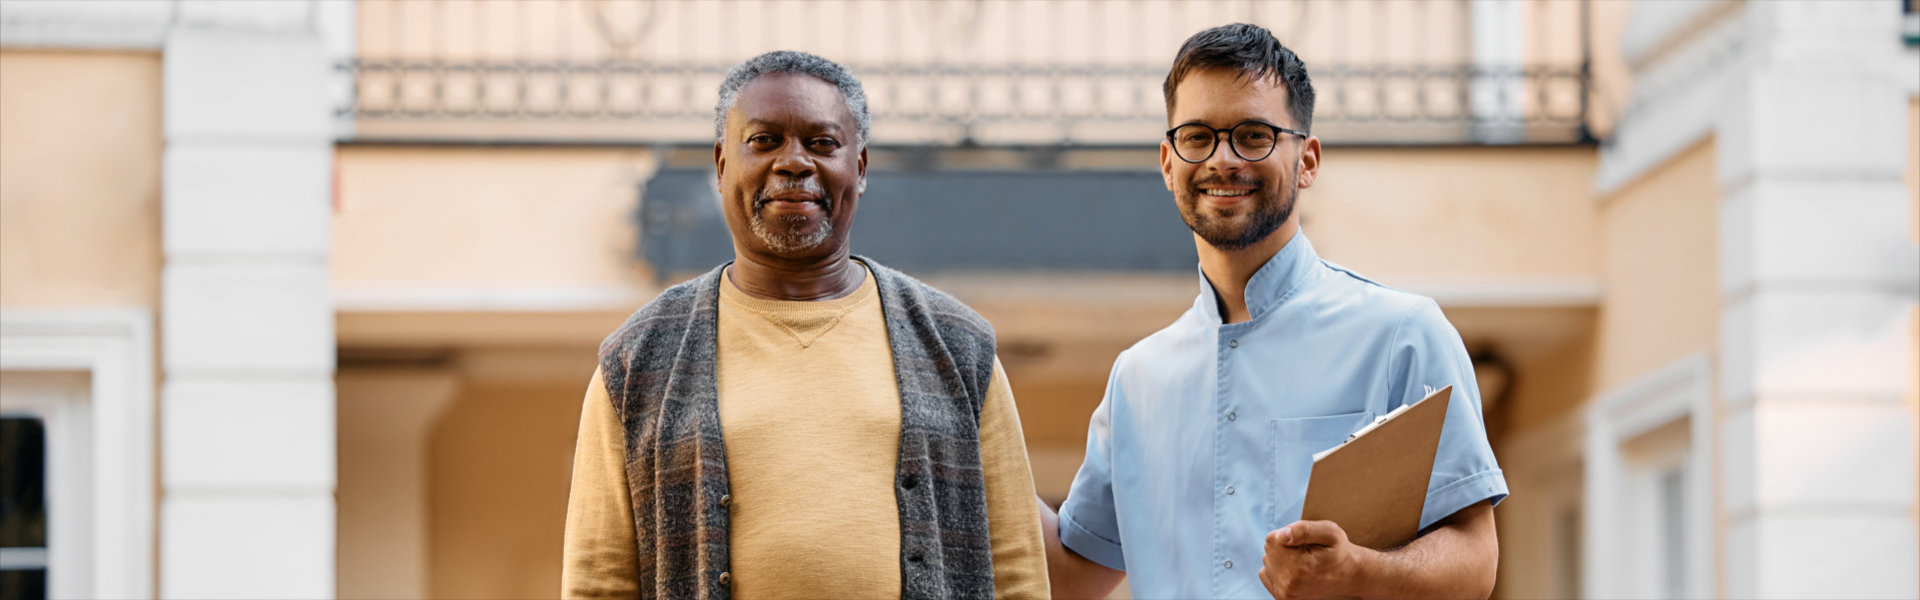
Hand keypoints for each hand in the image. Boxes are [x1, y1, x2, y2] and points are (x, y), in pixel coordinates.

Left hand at [1257, 520, 1373, 598]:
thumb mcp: (1329, 532)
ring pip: (1267, 561)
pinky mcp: (1282, 598)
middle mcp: (1290, 585)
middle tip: (1308, 553)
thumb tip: (1280, 536)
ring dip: (1282, 558)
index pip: (1273, 539)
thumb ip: (1303, 529)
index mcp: (1300, 568)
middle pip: (1269, 550)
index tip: (1307, 543)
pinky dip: (1277, 569)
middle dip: (1285, 547)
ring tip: (1304, 563)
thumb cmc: (1339, 552)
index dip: (1289, 535)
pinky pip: (1265, 574)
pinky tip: (1296, 571)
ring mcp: (1285, 595)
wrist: (1350, 576)